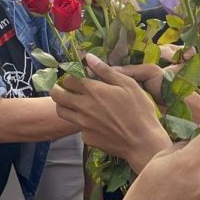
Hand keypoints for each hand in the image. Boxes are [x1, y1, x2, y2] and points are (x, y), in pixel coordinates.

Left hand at [51, 53, 170, 172]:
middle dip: (57, 88)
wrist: (142, 142)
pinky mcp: (87, 137)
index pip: (68, 79)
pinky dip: (80, 121)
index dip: (69, 75)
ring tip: (72, 102)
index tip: (75, 76)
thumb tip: (89, 57)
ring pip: (61, 111)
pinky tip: (92, 121)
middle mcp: (84, 107)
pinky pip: (77, 127)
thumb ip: (106, 71)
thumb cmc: (139, 110)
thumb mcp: (128, 85)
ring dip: (63, 104)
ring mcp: (83, 124)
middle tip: (64, 87)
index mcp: (94, 91)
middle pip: (57, 95)